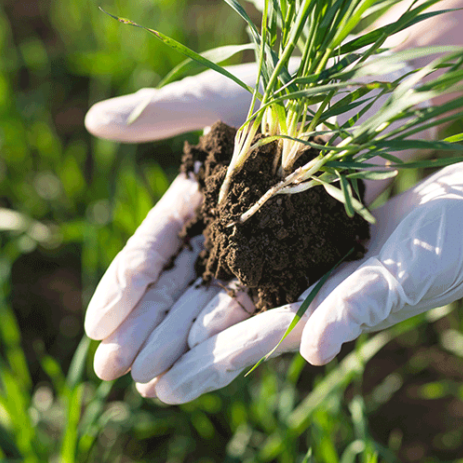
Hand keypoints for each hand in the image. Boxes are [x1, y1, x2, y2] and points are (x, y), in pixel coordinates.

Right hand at [83, 61, 405, 382]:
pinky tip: (215, 362)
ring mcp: (270, 245)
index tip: (96, 323)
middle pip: (180, 285)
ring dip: (185, 344)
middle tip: (109, 369)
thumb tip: (92, 122)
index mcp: (202, 191)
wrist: (369, 85)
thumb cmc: (295, 80)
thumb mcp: (221, 95)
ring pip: (220, 303)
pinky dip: (243, 332)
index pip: (154, 248)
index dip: (125, 285)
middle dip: (144, 328)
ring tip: (151, 383)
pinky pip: (273, 300)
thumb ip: (164, 111)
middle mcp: (231, 226)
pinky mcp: (313, 257)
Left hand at [139, 125, 462, 403]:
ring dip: (180, 306)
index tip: (155, 388)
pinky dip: (213, 251)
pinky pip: (250, 242)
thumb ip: (360, 309)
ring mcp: (305, 259)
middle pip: (226, 322)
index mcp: (323, 311)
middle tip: (114, 366)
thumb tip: (313, 350)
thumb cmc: (457, 242)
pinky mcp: (309, 224)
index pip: (251, 345)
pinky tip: (182, 251)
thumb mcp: (409, 274)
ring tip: (131, 324)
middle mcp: (305, 290)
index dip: (204, 366)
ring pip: (229, 286)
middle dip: (172, 343)